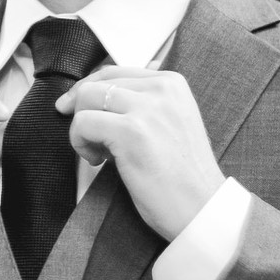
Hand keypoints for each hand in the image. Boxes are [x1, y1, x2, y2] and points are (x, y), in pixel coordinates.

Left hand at [55, 67, 223, 241]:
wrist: (202, 207)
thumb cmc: (184, 175)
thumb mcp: (172, 123)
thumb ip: (146, 103)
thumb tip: (106, 91)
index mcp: (172, 83)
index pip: (115, 71)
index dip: (90, 91)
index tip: (77, 108)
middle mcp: (161, 88)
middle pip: (97, 83)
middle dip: (81, 109)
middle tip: (85, 136)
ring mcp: (147, 108)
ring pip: (86, 98)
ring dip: (80, 128)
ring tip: (97, 152)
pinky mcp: (131, 131)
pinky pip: (83, 123)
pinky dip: (80, 143)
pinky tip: (98, 161)